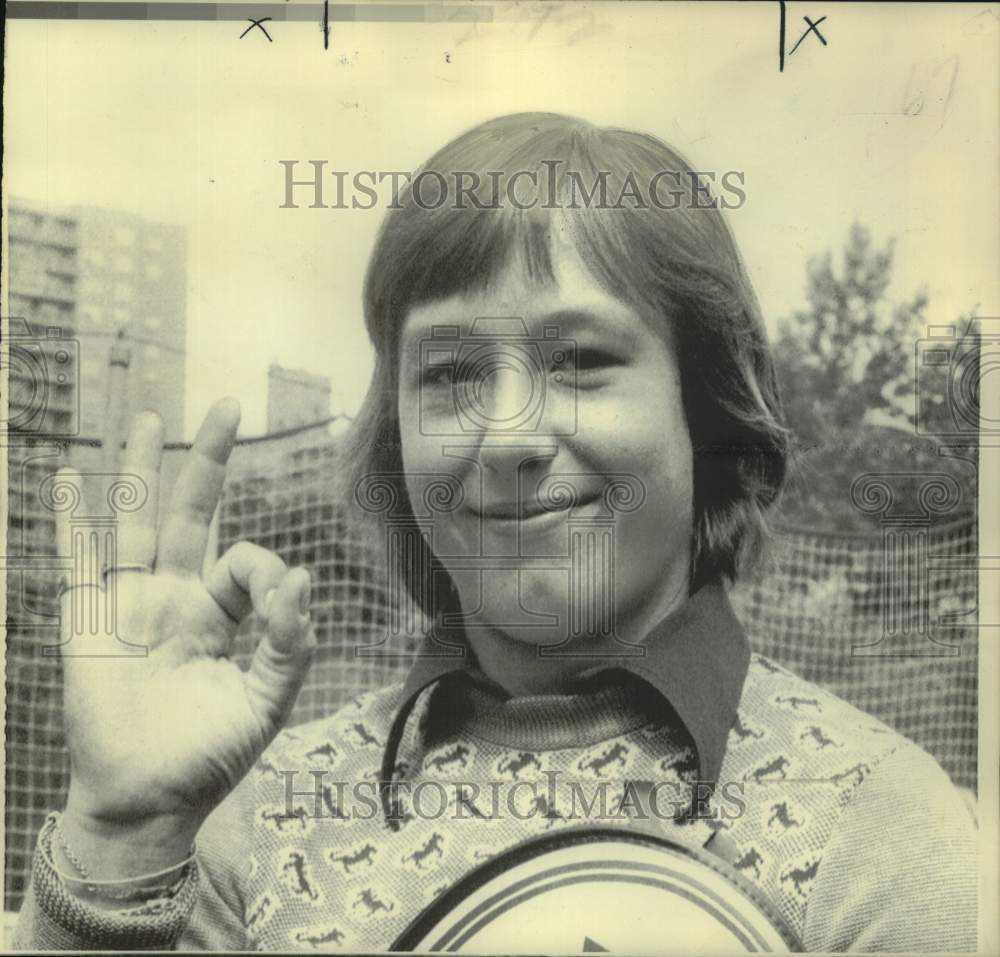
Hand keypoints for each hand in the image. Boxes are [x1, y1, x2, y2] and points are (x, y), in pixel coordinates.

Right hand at [54, 399, 315, 862]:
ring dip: (138, 470)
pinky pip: (77, 563)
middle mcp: (172, 597)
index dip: (263, 571)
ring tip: (147, 416)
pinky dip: (73, 521)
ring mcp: (127, 606)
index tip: (277, 596)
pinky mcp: (87, 624)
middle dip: (208, 460)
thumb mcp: (266, 700)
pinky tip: (69, 479)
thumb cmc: (209, 756)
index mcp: (217, 613)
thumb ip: (288, 640)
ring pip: (132, 522)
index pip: (243, 560)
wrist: (147, 802)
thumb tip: (302, 574)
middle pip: (189, 512)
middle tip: (229, 405)